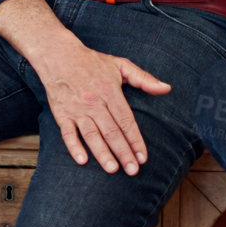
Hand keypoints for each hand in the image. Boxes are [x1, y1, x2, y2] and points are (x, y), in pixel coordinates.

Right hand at [34, 37, 170, 174]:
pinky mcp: (61, 114)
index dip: (136, 140)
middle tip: (133, 171)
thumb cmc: (93, 62)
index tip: (143, 157)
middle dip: (123, 152)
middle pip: (111, 131)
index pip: (126, 120)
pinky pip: (67, 133)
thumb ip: (144, 79)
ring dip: (102, 153)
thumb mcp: (121, 65)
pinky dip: (74, 147)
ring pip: (91, 135)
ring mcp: (77, 109)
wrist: (58, 55)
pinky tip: (83, 160)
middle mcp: (94, 102)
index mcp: (110, 91)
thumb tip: (166, 89)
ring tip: (113, 169)